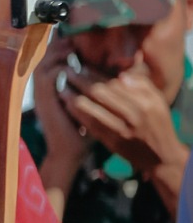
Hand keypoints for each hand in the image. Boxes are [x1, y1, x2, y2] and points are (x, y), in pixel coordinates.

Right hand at [33, 36, 90, 179]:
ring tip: (73, 46)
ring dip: (59, 52)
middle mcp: (43, 87)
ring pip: (45, 61)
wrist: (69, 151)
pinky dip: (61, 67)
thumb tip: (106, 68)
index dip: (61, 44)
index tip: (76, 36)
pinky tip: (73, 64)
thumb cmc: (80, 128)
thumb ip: (89, 85)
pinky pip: (49, 75)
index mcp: (51, 86)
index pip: (52, 57)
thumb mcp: (85, 101)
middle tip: (75, 36)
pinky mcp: (45, 99)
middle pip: (45, 54)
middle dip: (60, 43)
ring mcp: (42, 93)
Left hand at [61, 64, 186, 199]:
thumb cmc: (158, 124)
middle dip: (79, 80)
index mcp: (143, 103)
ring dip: (72, 96)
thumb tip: (121, 75)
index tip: (82, 66)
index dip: (94, 73)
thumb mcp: (157, 102)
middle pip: (98, 93)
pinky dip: (75, 112)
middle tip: (67, 71)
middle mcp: (131, 116)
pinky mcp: (109, 141)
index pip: (113, 83)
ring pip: (88, 109)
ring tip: (62, 87)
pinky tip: (67, 104)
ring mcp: (118, 130)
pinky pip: (87, 124)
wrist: (159, 157)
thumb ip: (142, 85)